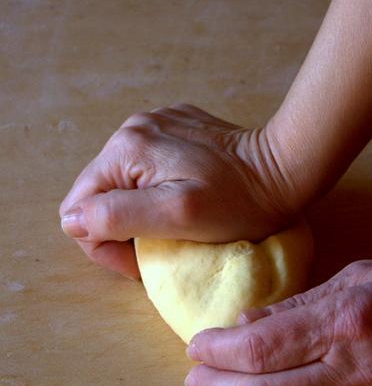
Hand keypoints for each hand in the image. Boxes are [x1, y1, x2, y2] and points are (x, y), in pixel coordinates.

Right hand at [59, 104, 296, 277]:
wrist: (285, 167)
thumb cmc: (237, 201)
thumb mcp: (176, 216)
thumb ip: (118, 215)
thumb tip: (73, 220)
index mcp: (125, 149)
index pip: (78, 207)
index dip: (102, 243)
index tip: (141, 261)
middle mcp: (132, 129)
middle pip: (99, 193)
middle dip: (120, 228)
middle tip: (159, 247)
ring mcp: (154, 124)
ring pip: (122, 182)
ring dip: (138, 210)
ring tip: (173, 225)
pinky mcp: (175, 127)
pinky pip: (147, 167)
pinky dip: (156, 189)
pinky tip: (185, 197)